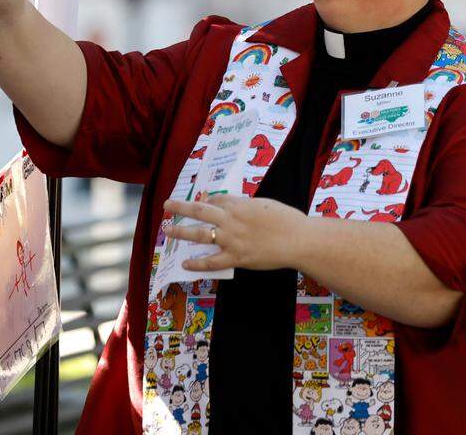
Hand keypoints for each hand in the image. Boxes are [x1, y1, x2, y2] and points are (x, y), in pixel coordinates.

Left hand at [162, 193, 309, 271]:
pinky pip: (212, 261)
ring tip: (167, 231)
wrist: (298, 240)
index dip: (207, 202)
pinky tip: (186, 264)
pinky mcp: (236, 258)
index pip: (216, 200)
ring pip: (199, 234)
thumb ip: (247, 206)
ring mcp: (231, 239)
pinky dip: (197, 263)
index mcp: (239, 205)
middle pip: (199, 211)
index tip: (202, 204)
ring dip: (181, 232)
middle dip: (180, 207)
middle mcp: (231, 220)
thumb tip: (237, 207)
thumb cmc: (287, 220)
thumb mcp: (265, 205)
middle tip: (167, 205)